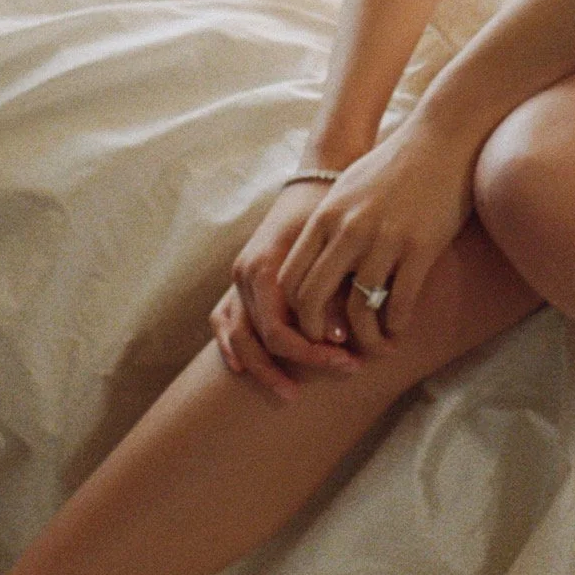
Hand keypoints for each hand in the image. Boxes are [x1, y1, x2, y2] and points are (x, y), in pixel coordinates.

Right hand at [211, 180, 367, 403]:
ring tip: (291, 393)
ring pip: (237, 337)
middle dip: (297, 365)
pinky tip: (241, 368)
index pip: (280, 331)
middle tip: (338, 373)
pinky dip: (231, 346)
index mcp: (264, 267)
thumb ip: (332, 292)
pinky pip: (224, 320)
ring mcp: (237, 278)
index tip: (349, 360)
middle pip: (260, 340)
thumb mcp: (337, 248)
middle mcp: (244, 275)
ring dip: (263, 369)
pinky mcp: (239, 280)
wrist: (316, 181)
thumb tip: (336, 339)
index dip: (313, 354)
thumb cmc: (330, 212)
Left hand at [276, 124, 472, 357]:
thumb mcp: (347, 189)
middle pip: (312, 301)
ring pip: (357, 312)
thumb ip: (327, 224)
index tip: (312, 328)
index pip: (290, 279)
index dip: (295, 314)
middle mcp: (348, 230)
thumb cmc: (394, 165)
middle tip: (335, 349)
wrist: (442, 138)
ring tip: (376, 347)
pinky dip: (396, 326)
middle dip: (318, 337)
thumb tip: (314, 266)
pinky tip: (399, 329)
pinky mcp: (420, 247)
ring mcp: (383, 240)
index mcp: (325, 217)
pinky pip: (398, 303)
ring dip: (365, 340)